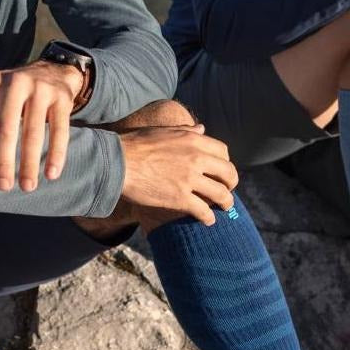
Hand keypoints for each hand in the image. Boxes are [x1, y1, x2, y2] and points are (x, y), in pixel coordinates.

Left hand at [0, 60, 84, 191]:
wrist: (52, 71)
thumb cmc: (11, 95)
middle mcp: (14, 81)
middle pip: (6, 127)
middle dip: (3, 160)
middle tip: (3, 186)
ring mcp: (41, 88)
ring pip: (34, 131)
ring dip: (29, 163)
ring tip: (27, 187)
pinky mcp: (62, 98)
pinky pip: (60, 130)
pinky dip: (56, 154)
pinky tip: (51, 174)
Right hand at [119, 124, 238, 226]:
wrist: (117, 163)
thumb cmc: (136, 144)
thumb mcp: (165, 130)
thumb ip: (186, 130)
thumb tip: (202, 129)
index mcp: (193, 140)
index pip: (223, 151)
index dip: (225, 163)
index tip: (221, 171)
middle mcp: (196, 158)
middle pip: (228, 173)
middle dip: (231, 183)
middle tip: (228, 190)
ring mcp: (189, 179)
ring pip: (221, 194)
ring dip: (226, 202)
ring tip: (224, 207)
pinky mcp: (179, 198)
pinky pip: (203, 210)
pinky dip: (208, 217)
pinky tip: (208, 220)